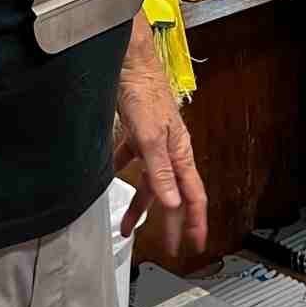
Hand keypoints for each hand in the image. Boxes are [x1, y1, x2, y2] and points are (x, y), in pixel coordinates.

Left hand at [115, 21, 206, 255]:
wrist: (128, 59)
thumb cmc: (144, 91)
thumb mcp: (150, 136)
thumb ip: (160, 171)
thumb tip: (172, 203)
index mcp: (180, 153)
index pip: (193, 195)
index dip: (196, 222)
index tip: (196, 244)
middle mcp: (169, 150)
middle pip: (171, 193)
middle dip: (169, 222)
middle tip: (169, 246)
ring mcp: (153, 141)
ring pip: (149, 181)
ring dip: (140, 204)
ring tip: (128, 226)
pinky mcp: (136, 131)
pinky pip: (130, 160)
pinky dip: (120, 173)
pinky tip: (109, 181)